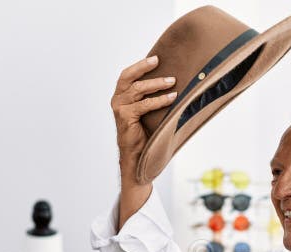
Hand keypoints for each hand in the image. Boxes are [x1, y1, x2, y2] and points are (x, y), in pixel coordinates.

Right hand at [110, 55, 176, 182]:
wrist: (137, 155)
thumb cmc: (143, 132)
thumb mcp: (146, 110)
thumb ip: (149, 96)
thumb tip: (171, 81)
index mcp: (120, 96)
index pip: (127, 75)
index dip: (140, 65)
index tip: (156, 58)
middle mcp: (117, 100)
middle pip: (128, 78)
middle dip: (144, 67)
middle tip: (159, 61)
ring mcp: (120, 109)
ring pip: (138, 89)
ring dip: (156, 84)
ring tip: (172, 81)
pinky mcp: (126, 117)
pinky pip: (145, 105)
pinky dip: (160, 100)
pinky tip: (172, 97)